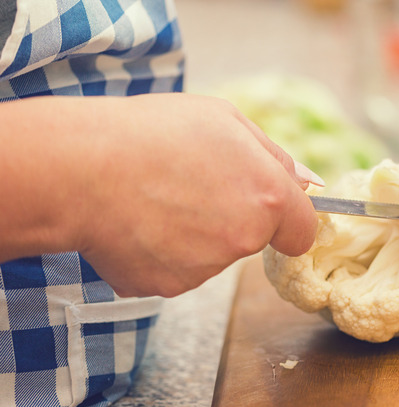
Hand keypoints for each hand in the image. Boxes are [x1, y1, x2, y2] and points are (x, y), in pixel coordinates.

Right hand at [0, 94, 319, 296]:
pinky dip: (160, 252)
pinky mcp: (167, 286)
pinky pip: (175, 270)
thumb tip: (312, 185)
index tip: (269, 212)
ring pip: (212, 255)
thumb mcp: (225, 120)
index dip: (287, 220)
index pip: (302, 231)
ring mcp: (205, 268)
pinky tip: (137, 223)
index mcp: (268, 197)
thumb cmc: (152, 133)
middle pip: (253, 239)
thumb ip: (276, 157)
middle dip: (233, 218)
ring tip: (155, 198)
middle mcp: (244, 239)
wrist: (80, 168)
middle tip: (189, 185)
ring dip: (194, 234)